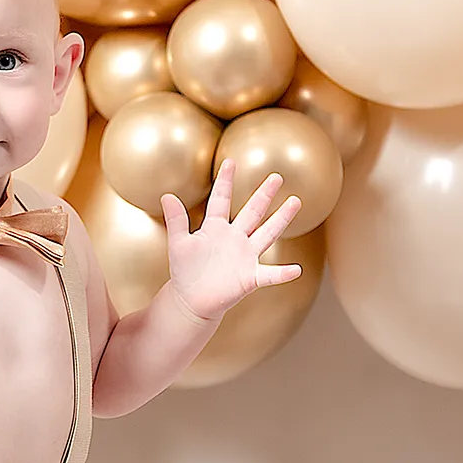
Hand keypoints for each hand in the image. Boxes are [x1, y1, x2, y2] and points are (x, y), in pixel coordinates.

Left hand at [160, 159, 303, 321]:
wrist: (191, 300)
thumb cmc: (185, 271)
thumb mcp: (178, 244)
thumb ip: (175, 220)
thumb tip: (166, 195)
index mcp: (215, 228)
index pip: (221, 200)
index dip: (225, 182)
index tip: (230, 161)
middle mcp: (234, 238)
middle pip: (252, 212)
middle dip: (264, 194)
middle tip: (277, 176)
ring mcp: (245, 257)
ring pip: (267, 234)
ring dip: (281, 219)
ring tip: (295, 202)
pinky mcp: (250, 278)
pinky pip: (269, 275)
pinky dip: (282, 274)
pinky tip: (296, 270)